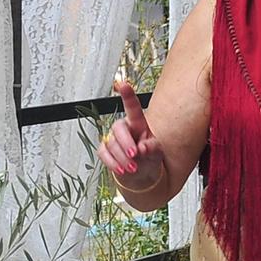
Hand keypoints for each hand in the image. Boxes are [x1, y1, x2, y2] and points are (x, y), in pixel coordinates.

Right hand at [98, 77, 164, 194]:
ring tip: (134, 168)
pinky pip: (103, 153)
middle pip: (118, 128)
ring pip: (111, 143)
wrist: (142, 175)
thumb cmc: (150, 158)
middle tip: (135, 155)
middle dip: (126, 142)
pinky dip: (112, 163)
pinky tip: (121, 170)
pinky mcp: (105, 150)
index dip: (127, 96)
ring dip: (122, 157)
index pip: (132, 107)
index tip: (123, 84)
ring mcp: (113, 138)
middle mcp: (124, 128)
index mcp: (138, 123)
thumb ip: (153, 148)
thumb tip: (143, 147)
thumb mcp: (157, 153)